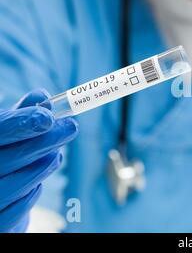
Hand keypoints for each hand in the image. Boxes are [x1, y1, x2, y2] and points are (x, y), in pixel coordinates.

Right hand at [0, 89, 77, 231]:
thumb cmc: (1, 159)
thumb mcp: (6, 134)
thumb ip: (22, 116)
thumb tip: (43, 97)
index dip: (20, 123)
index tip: (49, 116)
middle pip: (8, 158)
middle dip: (44, 141)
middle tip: (70, 127)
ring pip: (16, 185)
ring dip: (42, 166)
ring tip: (55, 155)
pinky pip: (18, 210)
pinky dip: (32, 193)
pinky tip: (37, 183)